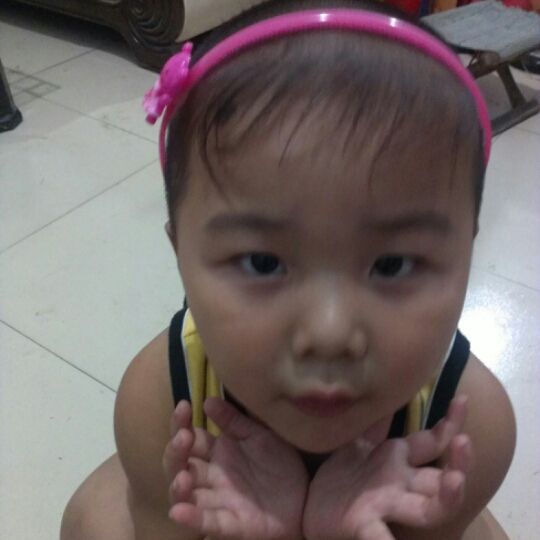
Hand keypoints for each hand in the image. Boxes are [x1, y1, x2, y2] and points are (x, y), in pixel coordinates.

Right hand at [168, 398, 307, 539]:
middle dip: (176, 452)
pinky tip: (178, 511)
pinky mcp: (234, 523)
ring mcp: (220, 500)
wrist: (307, 494)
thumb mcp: (258, 435)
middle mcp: (212, 476)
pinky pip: (210, 522)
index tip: (184, 406)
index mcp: (217, 452)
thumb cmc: (278, 463)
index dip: (181, 423)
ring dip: (178, 487)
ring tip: (182, 476)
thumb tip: (207, 401)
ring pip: (188, 496)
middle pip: (181, 465)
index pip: (190, 438)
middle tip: (183, 437)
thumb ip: (234, 421)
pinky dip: (193, 518)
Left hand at [303, 395, 472, 539]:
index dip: (451, 424)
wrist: (313, 507)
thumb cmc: (343, 475)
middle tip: (465, 441)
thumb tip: (392, 386)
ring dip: (446, 498)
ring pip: (427, 509)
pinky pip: (378, 536)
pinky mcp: (362, 523)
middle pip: (439, 477)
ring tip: (456, 481)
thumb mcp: (359, 442)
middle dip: (459, 462)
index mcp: (398, 460)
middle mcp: (400, 484)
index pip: (434, 442)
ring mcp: (385, 505)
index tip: (463, 399)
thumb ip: (377, 422)